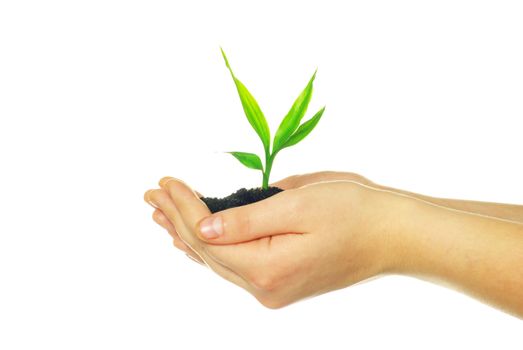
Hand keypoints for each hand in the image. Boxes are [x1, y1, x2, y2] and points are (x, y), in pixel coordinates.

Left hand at [144, 177, 407, 307]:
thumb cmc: (354, 213)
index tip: (165, 181)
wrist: (393, 235)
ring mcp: (272, 288)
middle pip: (206, 251)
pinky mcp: (280, 281)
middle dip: (177, 218)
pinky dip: (210, 246)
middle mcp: (265, 287)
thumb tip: (203, 227)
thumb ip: (247, 220)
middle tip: (151, 194)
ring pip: (216, 259)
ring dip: (187, 233)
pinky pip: (233, 264)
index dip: (182, 206)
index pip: (207, 236)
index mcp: (267, 269)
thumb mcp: (299, 205)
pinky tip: (194, 238)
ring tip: (161, 213)